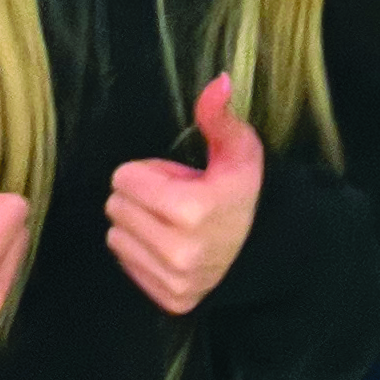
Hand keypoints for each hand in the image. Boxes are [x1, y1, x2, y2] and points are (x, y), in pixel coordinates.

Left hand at [106, 74, 264, 315]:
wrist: (263, 249)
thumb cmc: (241, 192)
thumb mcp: (238, 149)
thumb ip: (218, 116)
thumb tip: (217, 81)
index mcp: (192, 210)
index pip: (124, 178)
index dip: (149, 171)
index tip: (176, 178)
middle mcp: (180, 251)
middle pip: (116, 206)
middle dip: (140, 196)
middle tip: (173, 200)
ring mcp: (174, 279)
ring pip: (116, 237)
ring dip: (137, 225)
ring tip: (171, 223)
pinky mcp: (169, 299)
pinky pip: (125, 263)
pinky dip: (140, 251)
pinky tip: (169, 245)